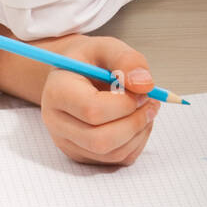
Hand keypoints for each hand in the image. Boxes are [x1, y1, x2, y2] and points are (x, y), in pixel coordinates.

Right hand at [38, 33, 159, 166]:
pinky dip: (136, 142)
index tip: (141, 91)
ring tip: (145, 109)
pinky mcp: (82, 154)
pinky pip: (116, 160)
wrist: (74, 74)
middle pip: (100, 140)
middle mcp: (56, 121)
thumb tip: (144, 85)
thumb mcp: (106, 46)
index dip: (124, 104)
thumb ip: (126, 59)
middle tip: (150, 103)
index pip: (92, 110)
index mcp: (57, 91)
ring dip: (139, 133)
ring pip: (112, 154)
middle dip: (134, 123)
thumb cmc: (89, 60)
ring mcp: (67, 142)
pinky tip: (136, 121)